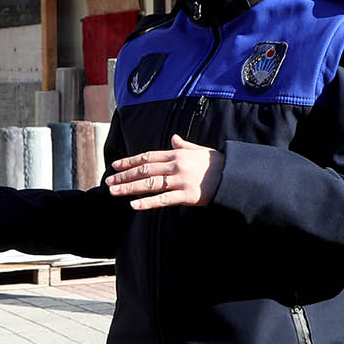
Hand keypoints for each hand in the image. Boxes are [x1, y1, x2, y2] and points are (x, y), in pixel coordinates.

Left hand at [106, 135, 222, 208]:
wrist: (234, 175)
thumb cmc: (216, 164)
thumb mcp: (199, 151)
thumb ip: (184, 146)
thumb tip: (174, 138)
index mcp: (177, 154)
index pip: (148, 157)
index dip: (130, 161)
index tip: (116, 166)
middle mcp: (176, 165)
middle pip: (144, 170)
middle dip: (124, 175)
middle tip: (108, 181)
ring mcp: (180, 180)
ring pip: (150, 183)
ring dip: (129, 187)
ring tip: (114, 191)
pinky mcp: (187, 195)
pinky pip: (163, 200)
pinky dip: (147, 202)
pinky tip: (134, 205)